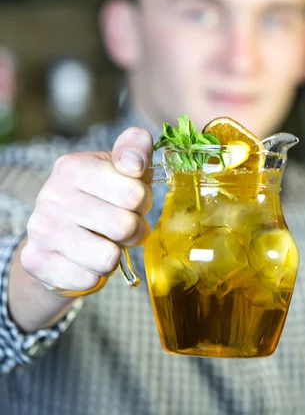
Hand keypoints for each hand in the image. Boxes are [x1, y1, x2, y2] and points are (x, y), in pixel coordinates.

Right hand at [20, 127, 152, 296]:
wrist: (61, 234)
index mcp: (73, 166)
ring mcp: (40, 229)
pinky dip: (95, 274)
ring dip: (115, 255)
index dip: (142, 203)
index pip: (133, 193)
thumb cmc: (102, 197)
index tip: (133, 201)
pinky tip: (85, 260)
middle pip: (124, 227)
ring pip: (108, 258)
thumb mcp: (120, 168)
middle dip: (134, 231)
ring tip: (105, 243)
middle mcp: (51, 195)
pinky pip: (88, 280)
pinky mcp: (36, 261)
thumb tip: (135, 162)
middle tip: (124, 227)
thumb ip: (135, 149)